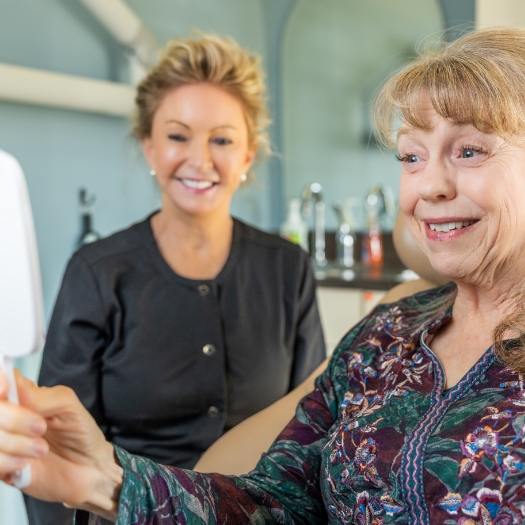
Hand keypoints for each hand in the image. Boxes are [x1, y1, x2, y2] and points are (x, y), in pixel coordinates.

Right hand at [0, 371, 121, 518]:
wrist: (88, 467)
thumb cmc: (79, 432)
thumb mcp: (67, 404)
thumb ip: (40, 396)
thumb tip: (15, 390)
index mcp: (22, 394)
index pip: (1, 380)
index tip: (7, 391)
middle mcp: (8, 415)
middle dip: (15, 419)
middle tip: (40, 427)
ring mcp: (3, 439)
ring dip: (18, 444)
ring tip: (41, 448)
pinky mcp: (0, 465)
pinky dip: (10, 461)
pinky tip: (26, 462)